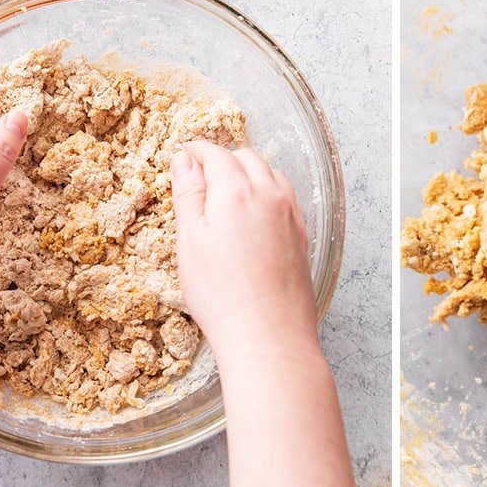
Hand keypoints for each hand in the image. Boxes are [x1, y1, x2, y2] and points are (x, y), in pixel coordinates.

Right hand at [170, 141, 318, 361]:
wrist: (269, 335)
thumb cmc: (222, 294)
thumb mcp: (191, 241)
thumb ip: (188, 194)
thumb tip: (185, 159)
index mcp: (236, 191)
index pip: (215, 154)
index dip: (196, 151)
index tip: (183, 155)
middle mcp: (269, 194)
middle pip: (246, 158)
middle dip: (222, 160)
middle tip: (201, 177)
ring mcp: (291, 214)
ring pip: (270, 175)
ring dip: (248, 174)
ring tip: (227, 195)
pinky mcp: (303, 234)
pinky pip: (285, 198)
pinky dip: (267, 192)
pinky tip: (254, 215)